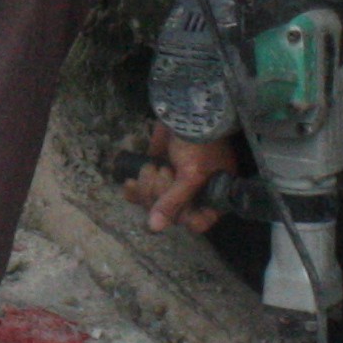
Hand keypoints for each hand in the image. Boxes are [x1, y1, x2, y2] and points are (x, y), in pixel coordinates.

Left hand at [126, 121, 233, 235]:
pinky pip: (141, 192)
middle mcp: (193, 195)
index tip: (176, 210)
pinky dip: (134, 188)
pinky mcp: (156, 175)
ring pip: (152, 203)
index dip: (184, 218)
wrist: (185, 114)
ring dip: (148, 186)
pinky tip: (130, 183)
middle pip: (169, 214)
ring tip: (153, 168)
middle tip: (166, 172)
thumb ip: (174, 202)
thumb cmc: (199, 145)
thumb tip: (154, 228)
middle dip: (161, 193)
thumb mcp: (192, 175)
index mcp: (212, 197)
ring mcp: (172, 185)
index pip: (197, 223)